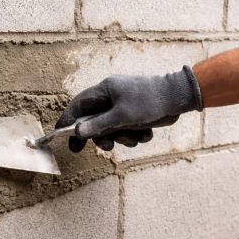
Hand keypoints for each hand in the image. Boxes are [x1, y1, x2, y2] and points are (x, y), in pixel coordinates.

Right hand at [56, 66, 202, 151]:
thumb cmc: (149, 101)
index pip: (78, 105)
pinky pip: (126, 130)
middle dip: (101, 136)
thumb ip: (99, 125)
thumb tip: (78, 132)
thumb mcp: (122, 116)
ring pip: (112, 129)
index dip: (68, 120)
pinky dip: (134, 135)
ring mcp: (123, 107)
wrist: (178, 97)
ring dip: (122, 138)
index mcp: (104, 91)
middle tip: (105, 148)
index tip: (60, 135)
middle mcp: (111, 98)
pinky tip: (146, 134)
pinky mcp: (134, 115)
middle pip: (94, 120)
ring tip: (134, 138)